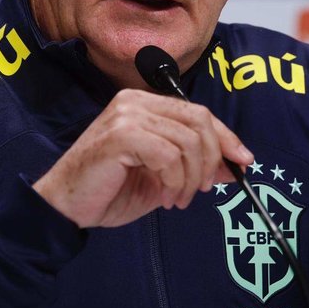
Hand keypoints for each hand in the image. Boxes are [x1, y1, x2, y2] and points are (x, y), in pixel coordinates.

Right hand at [33, 89, 252, 228]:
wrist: (65, 206)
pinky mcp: (121, 135)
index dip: (226, 137)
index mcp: (144, 104)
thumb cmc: (109, 190)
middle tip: (205, 188)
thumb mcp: (162, 177)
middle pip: (199, 121)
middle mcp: (136, 101)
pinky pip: (169, 156)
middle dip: (213, 159)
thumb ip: (193, 164)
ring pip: (189, 141)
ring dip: (191, 178)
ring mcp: (127, 115)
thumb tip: (234, 164)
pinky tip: (163, 197)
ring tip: (177, 199)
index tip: (244, 161)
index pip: (198, 112)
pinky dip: (174, 182)